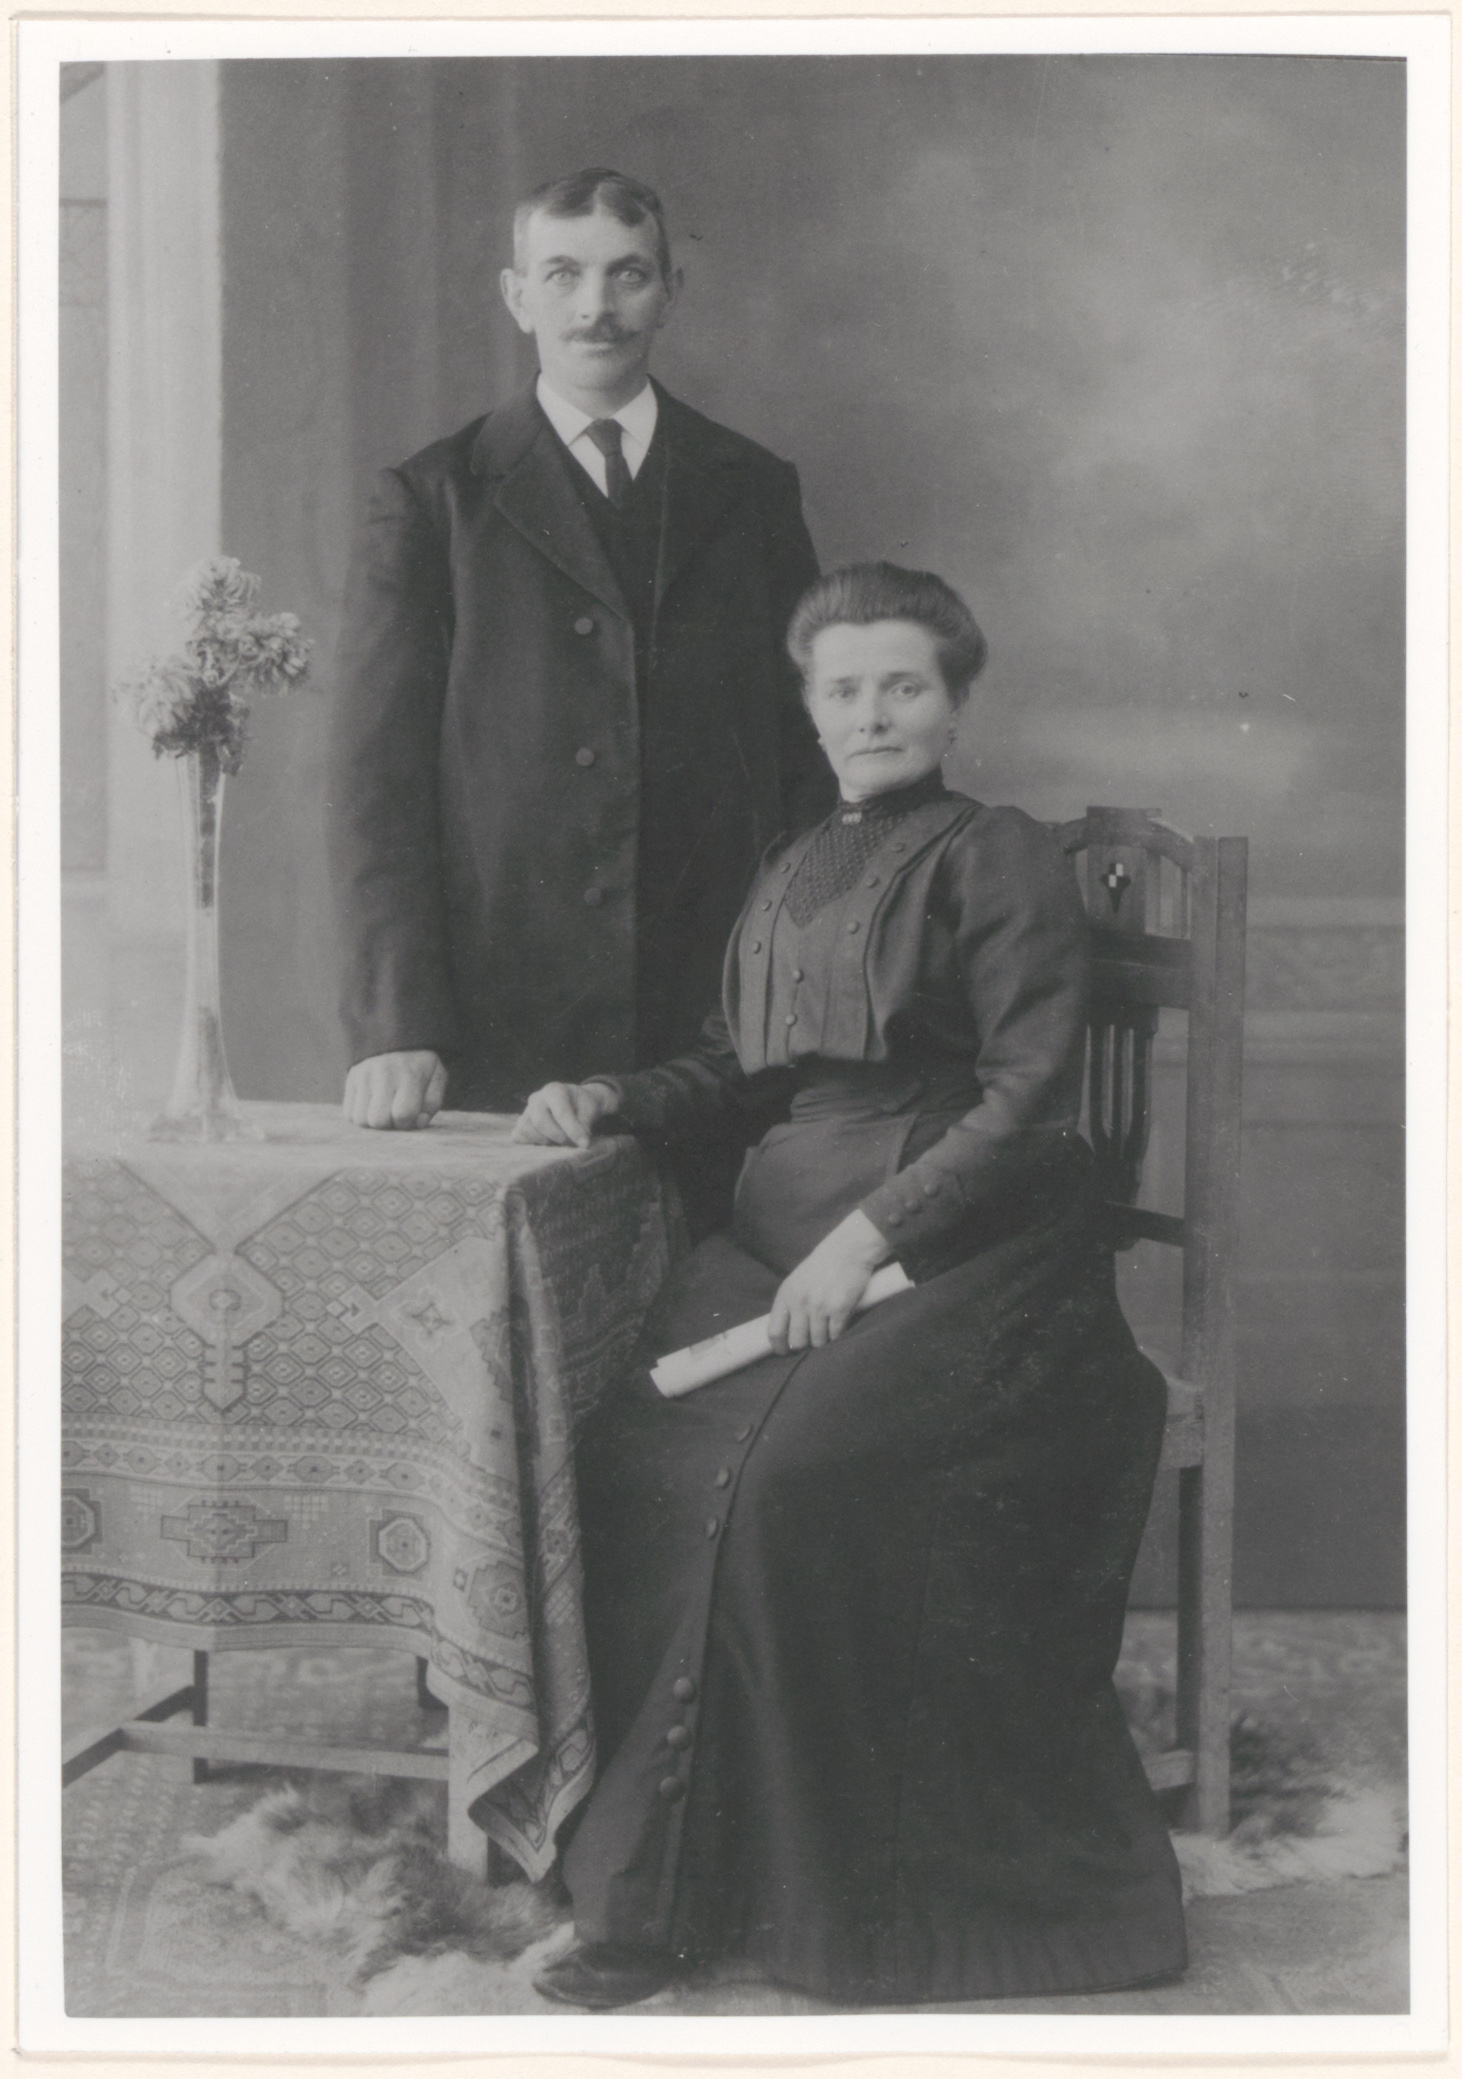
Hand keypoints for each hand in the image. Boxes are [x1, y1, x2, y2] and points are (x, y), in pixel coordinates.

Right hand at [343, 1050, 446, 1129]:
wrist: (396, 1037)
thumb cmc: (420, 1066)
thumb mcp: (436, 1079)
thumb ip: (432, 1103)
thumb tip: (418, 1123)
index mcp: (411, 1074)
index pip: (403, 1114)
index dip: (407, 1122)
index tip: (409, 1114)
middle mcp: (384, 1073)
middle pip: (378, 1120)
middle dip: (388, 1123)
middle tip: (394, 1112)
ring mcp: (364, 1075)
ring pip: (360, 1119)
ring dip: (373, 1120)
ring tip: (383, 1109)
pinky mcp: (351, 1079)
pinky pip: (348, 1113)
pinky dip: (360, 1114)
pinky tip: (371, 1105)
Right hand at [511, 1080, 619, 1147]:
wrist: (573, 1102)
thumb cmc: (582, 1105)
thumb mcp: (590, 1110)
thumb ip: (584, 1125)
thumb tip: (581, 1143)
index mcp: (554, 1090)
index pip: (560, 1112)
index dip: (573, 1130)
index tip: (584, 1144)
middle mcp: (537, 1098)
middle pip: (539, 1121)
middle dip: (557, 1136)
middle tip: (571, 1142)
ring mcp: (526, 1111)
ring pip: (526, 1129)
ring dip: (544, 1141)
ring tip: (559, 1142)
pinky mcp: (521, 1123)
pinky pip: (518, 1136)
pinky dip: (531, 1142)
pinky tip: (546, 1143)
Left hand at [769, 1209, 890, 1352]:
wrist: (848, 1250)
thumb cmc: (822, 1265)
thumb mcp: (797, 1281)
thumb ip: (790, 1304)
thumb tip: (787, 1333)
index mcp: (786, 1294)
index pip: (774, 1331)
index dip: (778, 1347)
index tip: (784, 1352)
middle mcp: (800, 1302)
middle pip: (797, 1341)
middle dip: (804, 1345)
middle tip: (812, 1340)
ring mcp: (820, 1307)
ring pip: (818, 1341)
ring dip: (824, 1340)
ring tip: (828, 1328)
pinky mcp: (839, 1309)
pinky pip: (835, 1335)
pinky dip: (838, 1335)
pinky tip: (839, 1324)